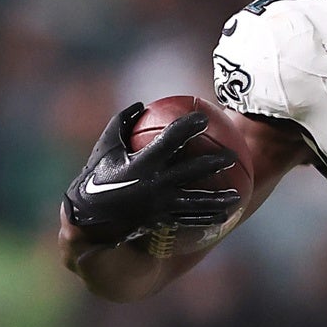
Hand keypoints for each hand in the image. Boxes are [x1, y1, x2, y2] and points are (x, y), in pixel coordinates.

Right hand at [65, 104, 241, 253]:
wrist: (88, 221)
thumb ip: (122, 123)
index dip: (188, 127)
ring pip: (197, 203)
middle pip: (193, 172)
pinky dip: (209, 218)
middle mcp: (154, 185)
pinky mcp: (162, 222)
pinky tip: (225, 216)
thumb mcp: (105, 148)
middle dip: (215, 162)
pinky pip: (190, 221)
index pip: (170, 140)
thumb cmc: (96, 178)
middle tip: (233, 155)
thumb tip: (142, 104)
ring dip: (220, 199)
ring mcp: (160, 206)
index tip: (203, 117)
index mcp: (141, 164)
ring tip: (238, 196)